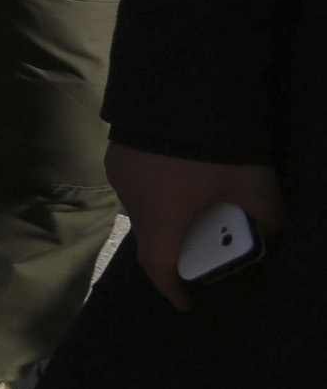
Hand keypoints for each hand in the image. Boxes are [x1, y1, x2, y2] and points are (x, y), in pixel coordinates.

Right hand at [108, 142, 287, 310]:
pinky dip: (157, 187)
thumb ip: (265, 214)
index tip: (186, 301)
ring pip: (143, 206)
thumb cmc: (211, 146)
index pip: (159, 265)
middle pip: (151, 235)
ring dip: (166, 212)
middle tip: (202, 243)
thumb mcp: (253, 183)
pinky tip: (177, 170)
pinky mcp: (118, 150)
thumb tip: (270, 228)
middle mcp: (132, 200)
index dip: (172, 288)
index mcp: (161, 216)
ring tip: (193, 199)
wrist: (177, 87)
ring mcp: (120, 173)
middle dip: (176, 246)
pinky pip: (138, 180)